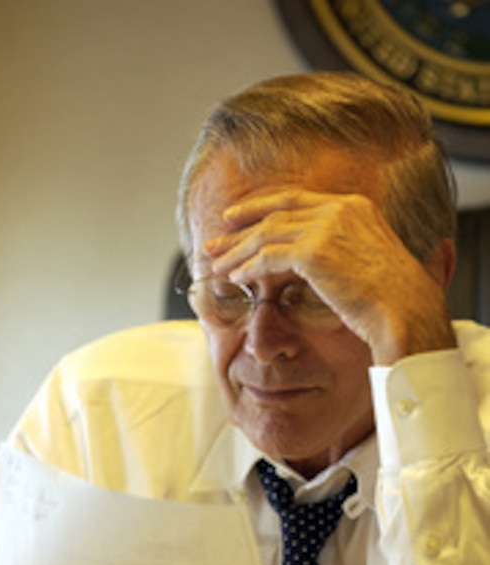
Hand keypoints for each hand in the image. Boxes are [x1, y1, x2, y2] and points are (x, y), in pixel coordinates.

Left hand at [204, 187, 456, 364]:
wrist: (406, 310)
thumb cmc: (393, 297)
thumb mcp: (368, 260)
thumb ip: (341, 250)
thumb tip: (313, 262)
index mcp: (354, 206)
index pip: (295, 198)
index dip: (262, 207)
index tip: (238, 218)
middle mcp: (339, 209)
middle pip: (275, 212)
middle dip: (240, 226)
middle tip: (215, 239)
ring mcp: (327, 227)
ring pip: (267, 233)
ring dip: (238, 250)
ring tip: (216, 264)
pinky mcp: (315, 252)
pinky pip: (269, 257)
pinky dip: (249, 267)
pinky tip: (236, 277)